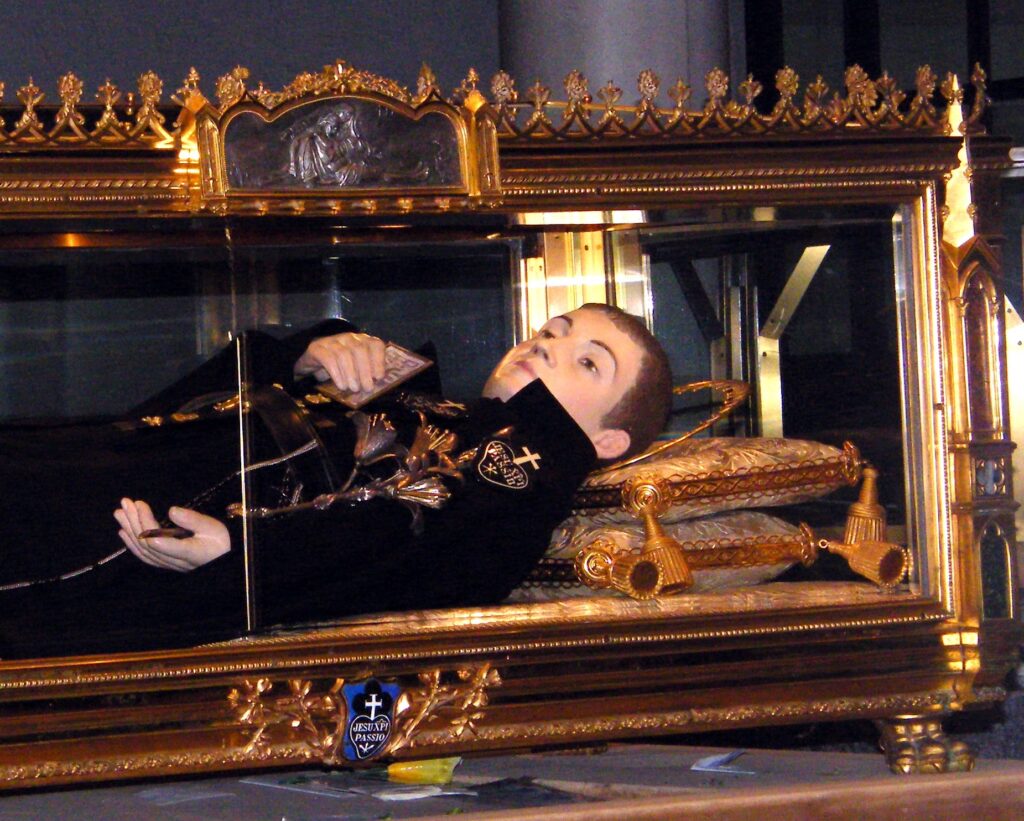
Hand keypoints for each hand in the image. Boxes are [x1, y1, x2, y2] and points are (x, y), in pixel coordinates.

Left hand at [115, 498, 229, 571]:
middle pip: (148, 544)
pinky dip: (131, 543)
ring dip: (129, 530)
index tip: (140, 505)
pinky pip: (144, 555)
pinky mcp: (165, 563)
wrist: (223, 558)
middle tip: (126, 502)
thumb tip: (172, 511)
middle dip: (135, 521)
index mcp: (189, 552)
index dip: (147, 525)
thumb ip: (193, 520)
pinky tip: (123, 532)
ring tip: (120, 512)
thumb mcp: (214, 527)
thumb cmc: (220, 542)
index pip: (162, 543)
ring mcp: (168, 564)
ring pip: (143, 550)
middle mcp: (175, 561)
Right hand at [293, 332, 385, 392]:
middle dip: (365, 371)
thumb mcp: (356, 368)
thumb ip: (367, 373)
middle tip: (367, 388)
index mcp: (362, 340)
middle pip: (359, 350)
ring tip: (354, 389)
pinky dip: (337, 374)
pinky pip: (329, 359)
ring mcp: (332, 341)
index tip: (379, 377)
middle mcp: (349, 338)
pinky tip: (341, 386)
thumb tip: (375, 387)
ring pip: (344, 354)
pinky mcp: (317, 348)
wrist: (313, 360)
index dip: (379, 361)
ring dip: (351, 374)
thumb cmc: (341, 367)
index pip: (375, 344)